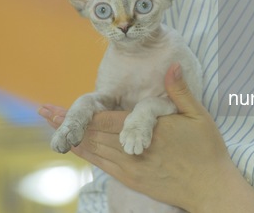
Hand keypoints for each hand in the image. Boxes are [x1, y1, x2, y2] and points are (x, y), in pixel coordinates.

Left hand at [39, 64, 253, 211]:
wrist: (210, 189)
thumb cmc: (207, 151)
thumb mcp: (199, 116)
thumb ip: (181, 91)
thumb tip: (172, 65)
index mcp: (149, 131)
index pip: (107, 121)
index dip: (80, 114)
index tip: (58, 107)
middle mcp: (134, 151)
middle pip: (93, 136)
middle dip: (67, 124)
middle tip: (44, 112)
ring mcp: (131, 168)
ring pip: (94, 151)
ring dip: (72, 138)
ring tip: (53, 128)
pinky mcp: (133, 180)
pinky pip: (103, 166)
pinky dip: (87, 155)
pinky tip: (77, 148)